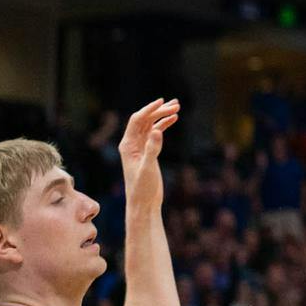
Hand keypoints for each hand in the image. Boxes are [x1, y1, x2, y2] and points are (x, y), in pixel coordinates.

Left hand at [119, 98, 178, 212]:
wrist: (143, 203)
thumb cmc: (142, 188)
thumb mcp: (148, 168)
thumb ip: (152, 149)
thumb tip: (157, 130)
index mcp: (127, 145)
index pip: (137, 120)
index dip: (149, 109)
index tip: (162, 101)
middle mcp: (132, 144)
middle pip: (145, 120)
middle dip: (159, 111)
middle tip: (176, 105)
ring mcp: (140, 147)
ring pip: (150, 125)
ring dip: (162, 116)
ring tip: (177, 108)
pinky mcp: (148, 152)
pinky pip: (155, 133)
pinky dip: (164, 125)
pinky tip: (173, 120)